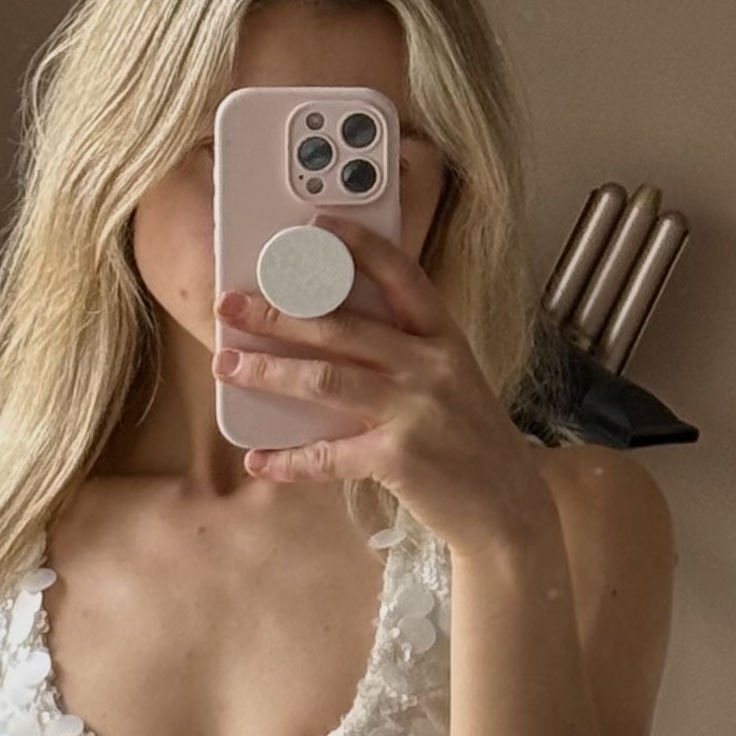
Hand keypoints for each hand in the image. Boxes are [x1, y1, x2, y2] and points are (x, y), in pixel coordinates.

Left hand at [214, 221, 552, 555]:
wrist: (506, 509)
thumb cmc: (469, 441)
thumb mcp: (452, 382)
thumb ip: (405, 354)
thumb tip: (329, 337)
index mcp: (445, 339)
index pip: (402, 276)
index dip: (358, 246)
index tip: (316, 226)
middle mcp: (432, 367)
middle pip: (343, 327)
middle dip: (279, 314)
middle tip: (233, 306)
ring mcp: (415, 411)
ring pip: (324, 380)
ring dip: (268, 371)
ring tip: (229, 365)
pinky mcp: (399, 458)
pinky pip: (328, 455)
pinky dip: (289, 460)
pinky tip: (259, 460)